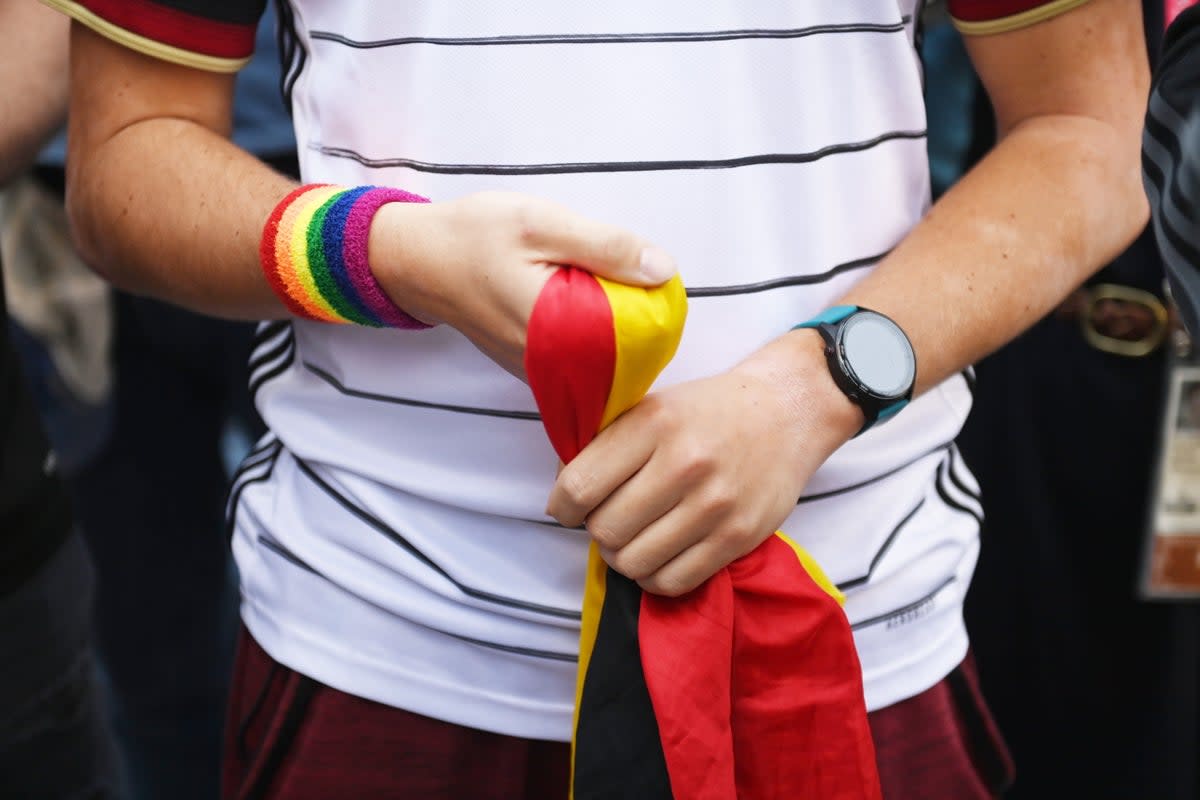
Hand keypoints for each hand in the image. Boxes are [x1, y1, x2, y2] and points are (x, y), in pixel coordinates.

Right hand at [369, 191, 675, 376]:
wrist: (418, 260)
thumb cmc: (475, 236)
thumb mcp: (543, 223)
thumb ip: (606, 246)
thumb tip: (663, 270)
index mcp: (555, 331)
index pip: (633, 341)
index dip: (656, 313)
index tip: (659, 283)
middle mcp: (547, 366)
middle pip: (621, 359)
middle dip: (640, 326)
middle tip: (639, 284)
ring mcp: (537, 374)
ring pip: (601, 364)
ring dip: (617, 334)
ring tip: (615, 293)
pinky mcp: (530, 370)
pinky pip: (578, 363)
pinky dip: (593, 339)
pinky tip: (590, 308)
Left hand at [545, 330, 861, 595]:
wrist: (785, 412)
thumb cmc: (708, 411)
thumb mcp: (653, 406)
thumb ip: (607, 443)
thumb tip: (562, 493)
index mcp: (654, 423)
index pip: (579, 486)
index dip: (562, 506)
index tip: (568, 507)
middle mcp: (685, 463)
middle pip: (605, 529)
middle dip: (597, 531)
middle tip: (610, 519)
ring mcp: (715, 504)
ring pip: (635, 562)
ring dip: (624, 557)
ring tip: (634, 538)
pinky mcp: (739, 537)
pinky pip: (673, 581)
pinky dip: (654, 577)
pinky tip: (658, 555)